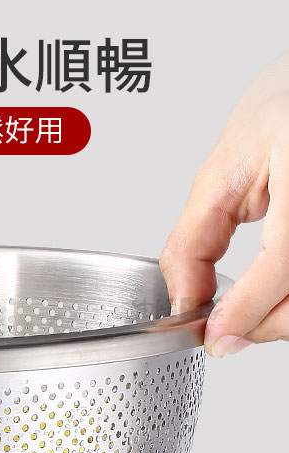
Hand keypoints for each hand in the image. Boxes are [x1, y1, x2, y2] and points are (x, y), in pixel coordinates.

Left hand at [160, 50, 288, 355]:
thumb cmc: (287, 104)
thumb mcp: (225, 169)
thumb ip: (195, 241)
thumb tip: (186, 299)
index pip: (282, 265)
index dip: (246, 312)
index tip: (216, 337)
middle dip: (259, 325)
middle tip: (225, 329)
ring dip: (278, 317)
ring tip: (249, 308)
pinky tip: (273, 292)